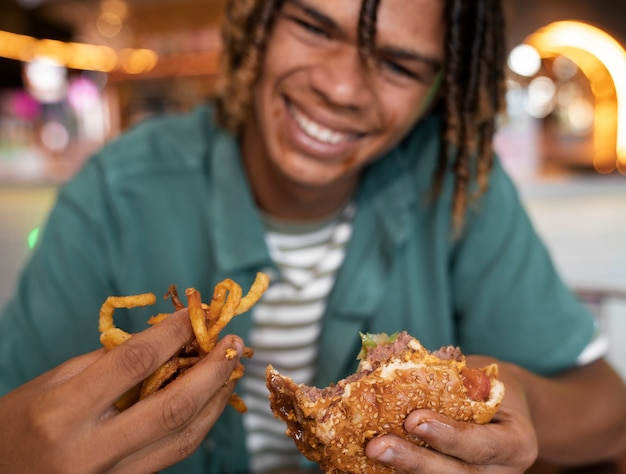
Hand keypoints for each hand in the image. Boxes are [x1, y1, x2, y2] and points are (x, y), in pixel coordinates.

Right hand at [0, 309, 243, 473]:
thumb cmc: (16, 427)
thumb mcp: (50, 384)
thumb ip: (108, 362)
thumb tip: (162, 338)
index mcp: (62, 413)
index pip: (133, 363)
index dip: (171, 334)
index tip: (193, 314)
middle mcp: (89, 450)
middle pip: (172, 405)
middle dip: (211, 370)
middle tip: (233, 342)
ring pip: (183, 437)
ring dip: (216, 398)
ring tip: (232, 368)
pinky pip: (174, 453)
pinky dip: (199, 423)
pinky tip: (212, 399)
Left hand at [365, 356, 538, 472]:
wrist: (506, 409)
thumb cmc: (488, 385)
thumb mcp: (480, 377)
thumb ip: (449, 379)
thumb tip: (392, 369)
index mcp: (516, 442)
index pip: (482, 445)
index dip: (447, 436)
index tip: (413, 420)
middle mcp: (500, 473)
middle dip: (414, 462)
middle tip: (377, 447)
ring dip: (401, 471)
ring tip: (370, 455)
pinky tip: (370, 466)